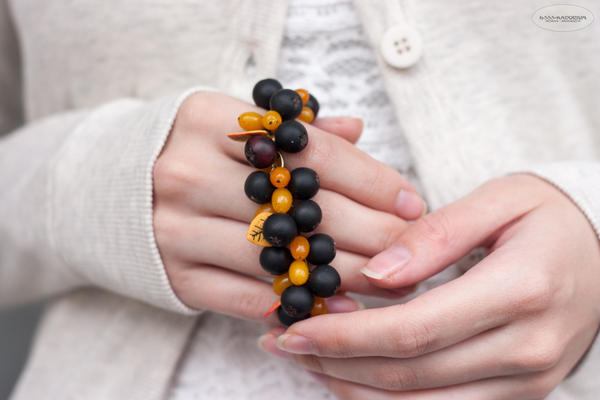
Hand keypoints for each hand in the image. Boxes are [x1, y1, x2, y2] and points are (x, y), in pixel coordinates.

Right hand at [152, 92, 424, 322]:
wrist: (103, 190)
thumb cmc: (189, 153)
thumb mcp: (231, 125)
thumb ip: (295, 130)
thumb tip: (357, 129)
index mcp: (209, 119)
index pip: (311, 150)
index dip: (371, 179)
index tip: (411, 202)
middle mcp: (188, 171)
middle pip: (304, 208)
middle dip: (372, 234)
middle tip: (413, 252)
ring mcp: (174, 227)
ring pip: (281, 259)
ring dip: (343, 277)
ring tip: (387, 284)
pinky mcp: (173, 274)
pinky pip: (245, 297)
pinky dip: (295, 305)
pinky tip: (333, 307)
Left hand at [260, 175, 599, 397]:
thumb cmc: (549, 219)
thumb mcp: (500, 201)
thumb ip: (436, 236)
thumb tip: (377, 274)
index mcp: (520, 291)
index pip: (412, 330)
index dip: (345, 335)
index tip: (293, 326)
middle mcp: (526, 349)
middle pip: (408, 374)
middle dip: (335, 362)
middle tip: (284, 341)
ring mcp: (527, 382)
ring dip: (353, 388)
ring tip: (307, 361)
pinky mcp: (519, 394)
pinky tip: (353, 378)